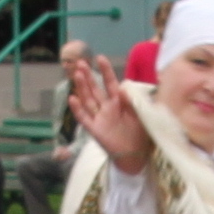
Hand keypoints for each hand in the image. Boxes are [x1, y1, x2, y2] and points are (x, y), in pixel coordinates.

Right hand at [65, 47, 149, 169]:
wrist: (137, 155)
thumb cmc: (141, 134)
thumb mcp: (140, 114)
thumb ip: (131, 100)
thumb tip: (122, 88)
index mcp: (118, 103)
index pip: (110, 83)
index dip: (105, 71)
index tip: (100, 58)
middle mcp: (107, 108)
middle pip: (95, 89)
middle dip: (88, 76)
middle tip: (81, 62)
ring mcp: (100, 118)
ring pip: (88, 100)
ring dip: (82, 87)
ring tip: (76, 74)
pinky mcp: (95, 130)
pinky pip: (85, 118)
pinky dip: (78, 109)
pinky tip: (72, 99)